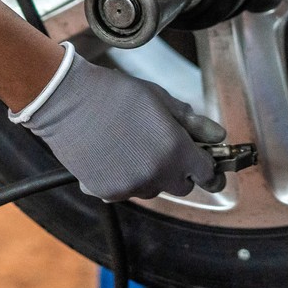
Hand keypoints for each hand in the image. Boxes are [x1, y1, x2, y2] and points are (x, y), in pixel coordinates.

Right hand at [11, 46, 224, 200]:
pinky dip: (124, 178)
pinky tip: (113, 155)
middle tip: (165, 148)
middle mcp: (156, 174)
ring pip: (153, 190)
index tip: (205, 162)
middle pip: (182, 187)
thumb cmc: (116, 94)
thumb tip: (218, 135)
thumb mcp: (160, 99)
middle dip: (180, 171)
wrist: (69, 101)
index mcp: (175, 150)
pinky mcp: (107, 193)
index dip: (208, 166)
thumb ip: (191, 122)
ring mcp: (130, 187)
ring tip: (133, 146)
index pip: (206, 173)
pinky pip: (126, 192)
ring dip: (152, 175)